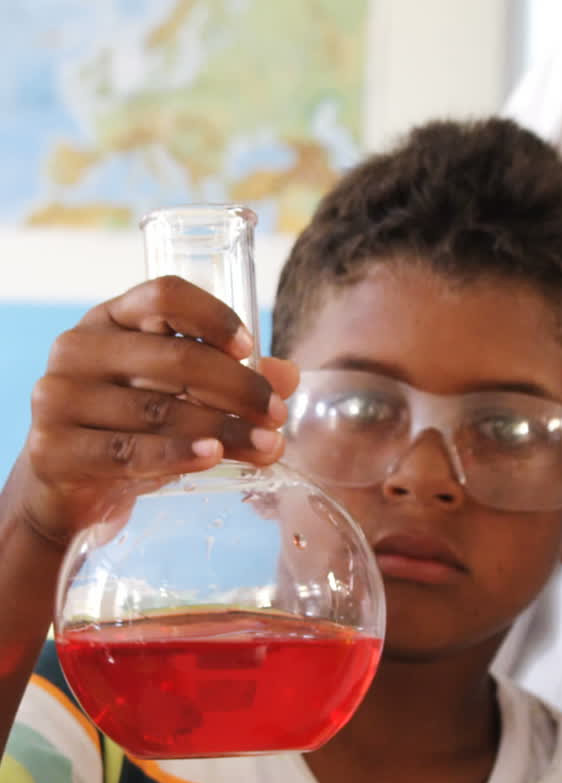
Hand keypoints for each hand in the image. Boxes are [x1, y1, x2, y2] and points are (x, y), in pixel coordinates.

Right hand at [15, 276, 298, 546]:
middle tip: (277, 416)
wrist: (62, 488)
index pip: (164, 295)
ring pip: (160, 410)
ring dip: (224, 430)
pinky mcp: (53, 448)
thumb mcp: (174, 397)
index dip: (213, 317)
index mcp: (109, 320)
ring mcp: (58, 397)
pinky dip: (178, 454)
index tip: (249, 347)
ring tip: (267, 447)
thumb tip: (287, 376)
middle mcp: (78, 349)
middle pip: (175, 358)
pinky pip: (129, 451)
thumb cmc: (126, 429)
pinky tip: (213, 457)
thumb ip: (227, 380)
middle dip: (239, 389)